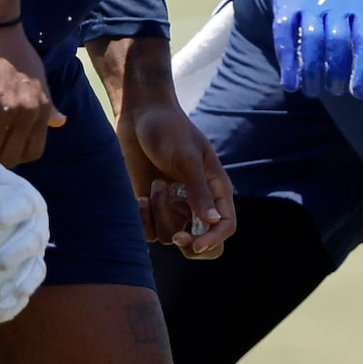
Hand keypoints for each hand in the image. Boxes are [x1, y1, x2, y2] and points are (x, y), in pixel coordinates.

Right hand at [0, 22, 63, 165]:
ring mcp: (2, 107)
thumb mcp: (41, 81)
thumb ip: (49, 106)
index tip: (5, 152)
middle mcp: (25, 112)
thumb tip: (61, 121)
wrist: (1, 32)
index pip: (32, 152)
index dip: (18, 157)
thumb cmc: (21, 57)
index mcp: (40, 110)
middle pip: (10, 155)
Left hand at [0, 124, 48, 322]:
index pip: (23, 205)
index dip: (14, 211)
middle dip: (20, 251)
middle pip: (33, 240)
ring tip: (12, 294)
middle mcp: (29, 227)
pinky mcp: (9, 276)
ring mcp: (22, 254)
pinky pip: (16, 293)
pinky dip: (10, 305)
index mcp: (20, 198)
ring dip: (25, 282)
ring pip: (33, 270)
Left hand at [120, 102, 237, 256]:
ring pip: (171, 236)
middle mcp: (197, 202)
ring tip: (156, 185)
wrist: (138, 116)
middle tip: (177, 237)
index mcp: (216, 189)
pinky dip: (143, 219)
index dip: (213, 240)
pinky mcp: (150, 207)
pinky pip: (149, 231)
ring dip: (161, 214)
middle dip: (191, 246)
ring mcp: (173, 207)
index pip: (225, 226)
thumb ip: (199, 190)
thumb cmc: (168, 129)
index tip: (194, 244)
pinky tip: (139, 199)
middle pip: (206, 244)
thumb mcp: (186, 158)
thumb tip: (213, 221)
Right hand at [269, 0, 362, 97]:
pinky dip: (287, 62)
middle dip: (337, 74)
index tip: (361, 92)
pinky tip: (292, 82)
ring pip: (311, 41)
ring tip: (314, 90)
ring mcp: (309, 4)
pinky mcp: (287, 6)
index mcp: (362, 5)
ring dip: (312, 72)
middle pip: (337, 44)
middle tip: (338, 90)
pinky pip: (285, 36)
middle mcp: (336, 3)